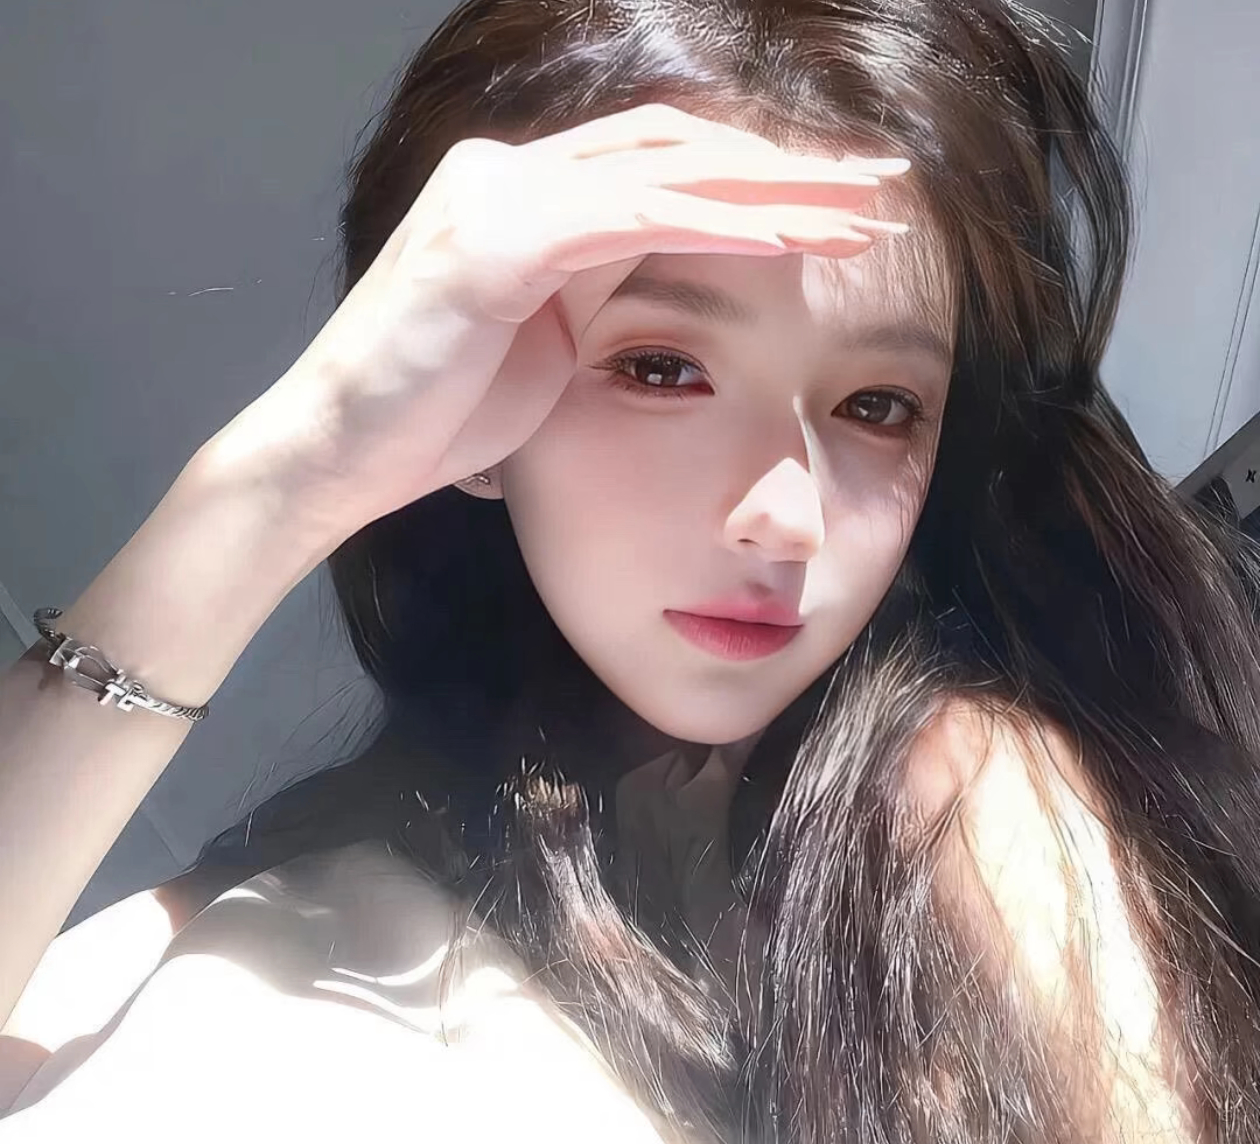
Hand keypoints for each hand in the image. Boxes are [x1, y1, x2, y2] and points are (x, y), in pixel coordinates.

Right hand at [221, 103, 910, 539]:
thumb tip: (661, 294)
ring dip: (774, 190)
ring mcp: (498, 200)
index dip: (753, 182)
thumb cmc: (433, 417)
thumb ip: (594, 297)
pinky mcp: (493, 244)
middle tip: (880, 188)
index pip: (661, 170)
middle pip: (677, 150)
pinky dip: (716, 223)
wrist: (336, 457)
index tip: (837, 212)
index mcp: (528, 203)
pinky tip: (791, 235)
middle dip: (787, 168)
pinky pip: (628, 218)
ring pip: (666, 171)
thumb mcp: (537, 346)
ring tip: (863, 212)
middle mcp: (512, 177)